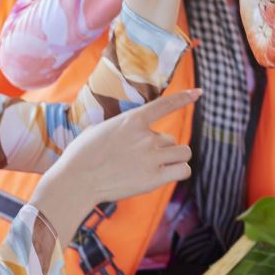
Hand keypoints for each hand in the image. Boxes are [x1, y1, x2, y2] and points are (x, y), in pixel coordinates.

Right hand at [31, 89, 199, 237]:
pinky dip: (179, 171)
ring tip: (156, 166)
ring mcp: (152, 157)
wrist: (76, 181)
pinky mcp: (154, 178)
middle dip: (161, 147)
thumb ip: (121, 127)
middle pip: (170, 138)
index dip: (184, 98)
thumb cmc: (81, 156)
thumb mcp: (99, 129)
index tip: (198, 93)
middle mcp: (146, 137)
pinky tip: (167, 174)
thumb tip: (129, 130)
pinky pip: (183, 170)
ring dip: (174, 158)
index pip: (165, 105)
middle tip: (140, 159)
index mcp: (132, 120)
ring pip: (183, 152)